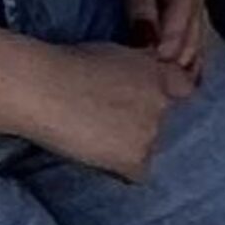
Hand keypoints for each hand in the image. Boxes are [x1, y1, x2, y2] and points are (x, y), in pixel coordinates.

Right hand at [8, 37, 194, 181]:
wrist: (41, 88)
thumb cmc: (62, 64)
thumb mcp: (109, 51)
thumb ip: (134, 65)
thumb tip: (134, 75)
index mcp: (157, 71)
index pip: (183, 88)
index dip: (164, 96)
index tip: (145, 103)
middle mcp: (161, 102)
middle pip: (163, 122)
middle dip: (142, 124)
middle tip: (107, 122)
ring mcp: (151, 132)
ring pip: (149, 147)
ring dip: (130, 146)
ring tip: (94, 139)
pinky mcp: (136, 158)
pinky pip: (137, 173)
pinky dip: (120, 169)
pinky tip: (97, 158)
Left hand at [104, 0, 211, 82]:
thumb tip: (147, 40)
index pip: (181, 25)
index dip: (170, 51)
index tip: (157, 75)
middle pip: (195, 31)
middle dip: (185, 60)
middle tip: (173, 90)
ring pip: (198, 28)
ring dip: (192, 55)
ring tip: (185, 85)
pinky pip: (191, 19)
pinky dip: (190, 41)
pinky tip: (186, 58)